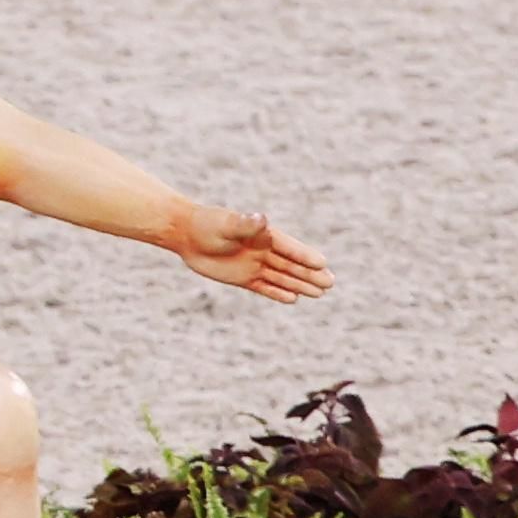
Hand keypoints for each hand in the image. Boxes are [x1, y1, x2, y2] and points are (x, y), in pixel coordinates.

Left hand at [171, 201, 328, 300]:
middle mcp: (262, 251)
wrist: (186, 234)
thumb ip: (245, 224)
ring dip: (300, 285)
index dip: (306, 256)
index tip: (323, 263)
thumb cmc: (207, 224)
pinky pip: (264, 287)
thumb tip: (262, 219)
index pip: (289, 248)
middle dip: (310, 274)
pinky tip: (293, 299)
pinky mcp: (242, 277)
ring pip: (282, 277)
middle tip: (331, 283)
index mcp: (263, 236)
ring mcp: (253, 265)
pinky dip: (278, 293)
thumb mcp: (227, 224)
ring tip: (320, 293)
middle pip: (291, 265)